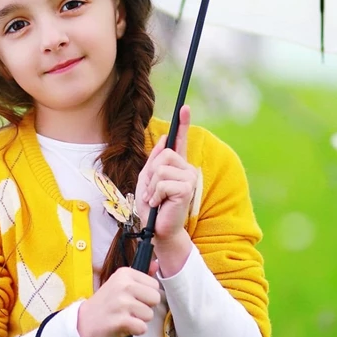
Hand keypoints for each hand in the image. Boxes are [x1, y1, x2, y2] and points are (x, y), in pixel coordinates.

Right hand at [77, 262, 161, 336]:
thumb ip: (141, 275)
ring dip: (139, 320)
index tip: (132, 298)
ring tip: (124, 317)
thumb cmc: (106, 303)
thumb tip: (156, 263)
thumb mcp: (120, 283)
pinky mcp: (120, 321)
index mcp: (125, 273)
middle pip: (155, 299)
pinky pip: (142, 327)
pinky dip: (136, 331)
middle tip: (130, 309)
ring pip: (149, 314)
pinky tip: (124, 326)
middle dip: (146, 307)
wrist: (83, 322)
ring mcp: (121, 303)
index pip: (154, 285)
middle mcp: (123, 285)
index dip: (146, 295)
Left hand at [135, 105, 198, 244]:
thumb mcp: (147, 179)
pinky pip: (163, 182)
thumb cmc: (151, 206)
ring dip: (152, 187)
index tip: (184, 107)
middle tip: (152, 191)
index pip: (181, 140)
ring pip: (162, 169)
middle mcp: (186, 169)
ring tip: (155, 200)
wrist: (155, 229)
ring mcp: (189, 179)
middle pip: (164, 155)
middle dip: (151, 173)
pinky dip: (156, 194)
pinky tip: (159, 204)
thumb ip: (155, 161)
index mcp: (176, 166)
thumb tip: (165, 139)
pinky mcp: (187, 189)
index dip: (184, 123)